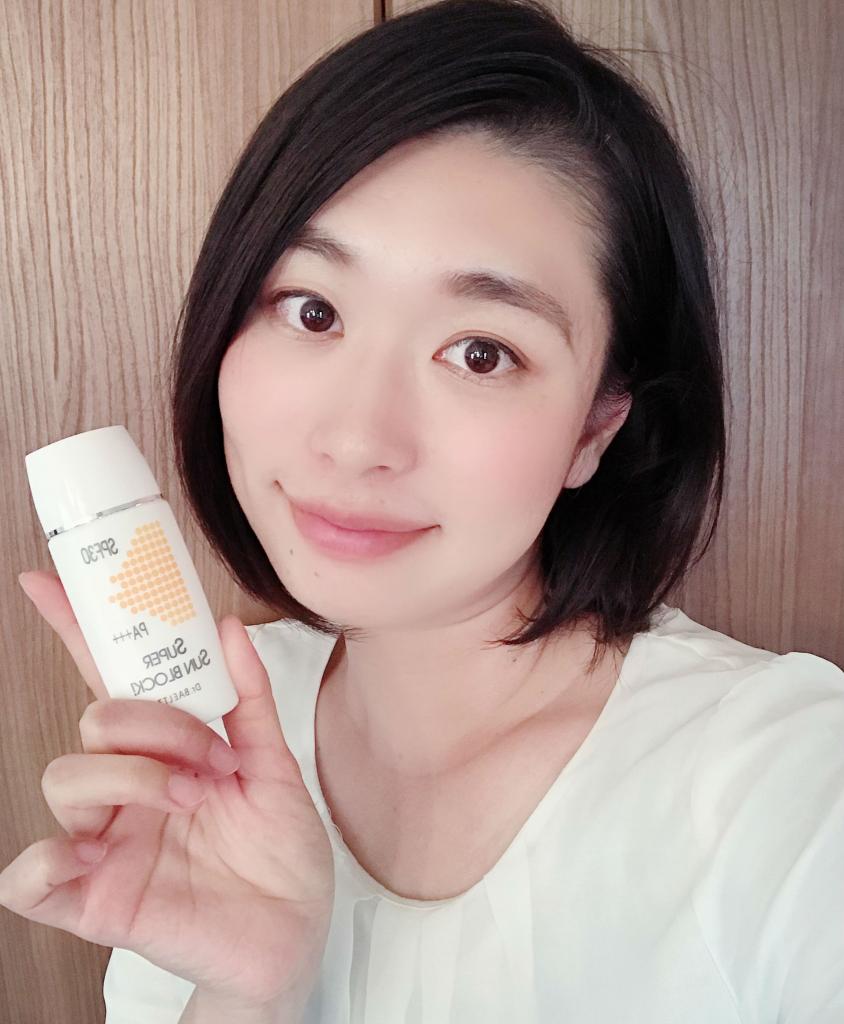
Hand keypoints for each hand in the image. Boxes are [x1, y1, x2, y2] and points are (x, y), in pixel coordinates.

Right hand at [0, 570, 334, 1006]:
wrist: (298, 931)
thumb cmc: (280, 852)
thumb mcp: (276, 767)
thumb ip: (248, 701)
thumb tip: (229, 629)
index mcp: (165, 751)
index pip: (109, 681)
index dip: (76, 630)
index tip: (46, 581)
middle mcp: (127, 789)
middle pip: (96, 721)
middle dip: (157, 728)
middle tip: (210, 763)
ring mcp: (107, 842)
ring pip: (64, 779)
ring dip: (132, 778)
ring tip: (189, 802)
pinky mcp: (95, 899)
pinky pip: (27, 877)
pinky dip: (44, 860)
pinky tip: (91, 855)